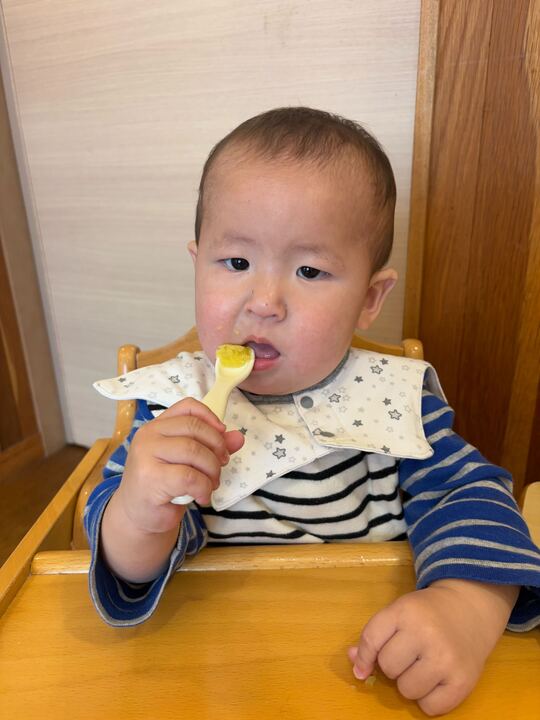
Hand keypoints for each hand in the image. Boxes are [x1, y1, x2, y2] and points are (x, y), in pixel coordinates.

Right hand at [116, 397, 243, 534]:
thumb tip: (238, 437)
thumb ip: (212, 447)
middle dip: (216, 448)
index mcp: (157, 426)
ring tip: (211, 484)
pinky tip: (202, 497)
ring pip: (194, 451)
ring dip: (212, 471)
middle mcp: (148, 435)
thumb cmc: (164, 486)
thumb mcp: (188, 462)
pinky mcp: (151, 477)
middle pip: (195, 428)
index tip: (222, 434)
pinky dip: (204, 488)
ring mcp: (146, 455)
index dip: (210, 417)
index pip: (188, 407)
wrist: (139, 516)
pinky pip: (190, 476)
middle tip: (220, 466)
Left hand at [348, 579, 518, 715]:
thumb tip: (356, 667)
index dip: (363, 656)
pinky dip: (428, 699)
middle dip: (393, 665)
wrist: (470, 608)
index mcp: (405, 611)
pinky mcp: (463, 682)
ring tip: (422, 666)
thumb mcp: (398, 612)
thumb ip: (374, 636)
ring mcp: (446, 659)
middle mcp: (426, 634)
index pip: (371, 640)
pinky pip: (429, 708)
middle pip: (388, 667)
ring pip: (407, 690)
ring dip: (410, 683)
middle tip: (408, 654)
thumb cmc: (427, 612)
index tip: (362, 666)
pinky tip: (436, 679)